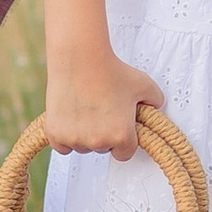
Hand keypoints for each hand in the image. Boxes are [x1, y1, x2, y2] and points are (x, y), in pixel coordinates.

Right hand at [43, 47, 165, 159]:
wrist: (81, 58)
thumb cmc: (113, 70)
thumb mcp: (144, 84)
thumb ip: (155, 101)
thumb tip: (155, 109)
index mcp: (122, 136)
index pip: (124, 153)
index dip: (123, 139)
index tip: (118, 125)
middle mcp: (98, 142)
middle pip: (101, 148)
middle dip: (102, 134)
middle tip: (100, 110)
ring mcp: (75, 139)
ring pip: (81, 147)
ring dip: (83, 135)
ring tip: (84, 108)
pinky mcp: (55, 133)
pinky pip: (62, 146)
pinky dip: (64, 136)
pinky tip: (69, 117)